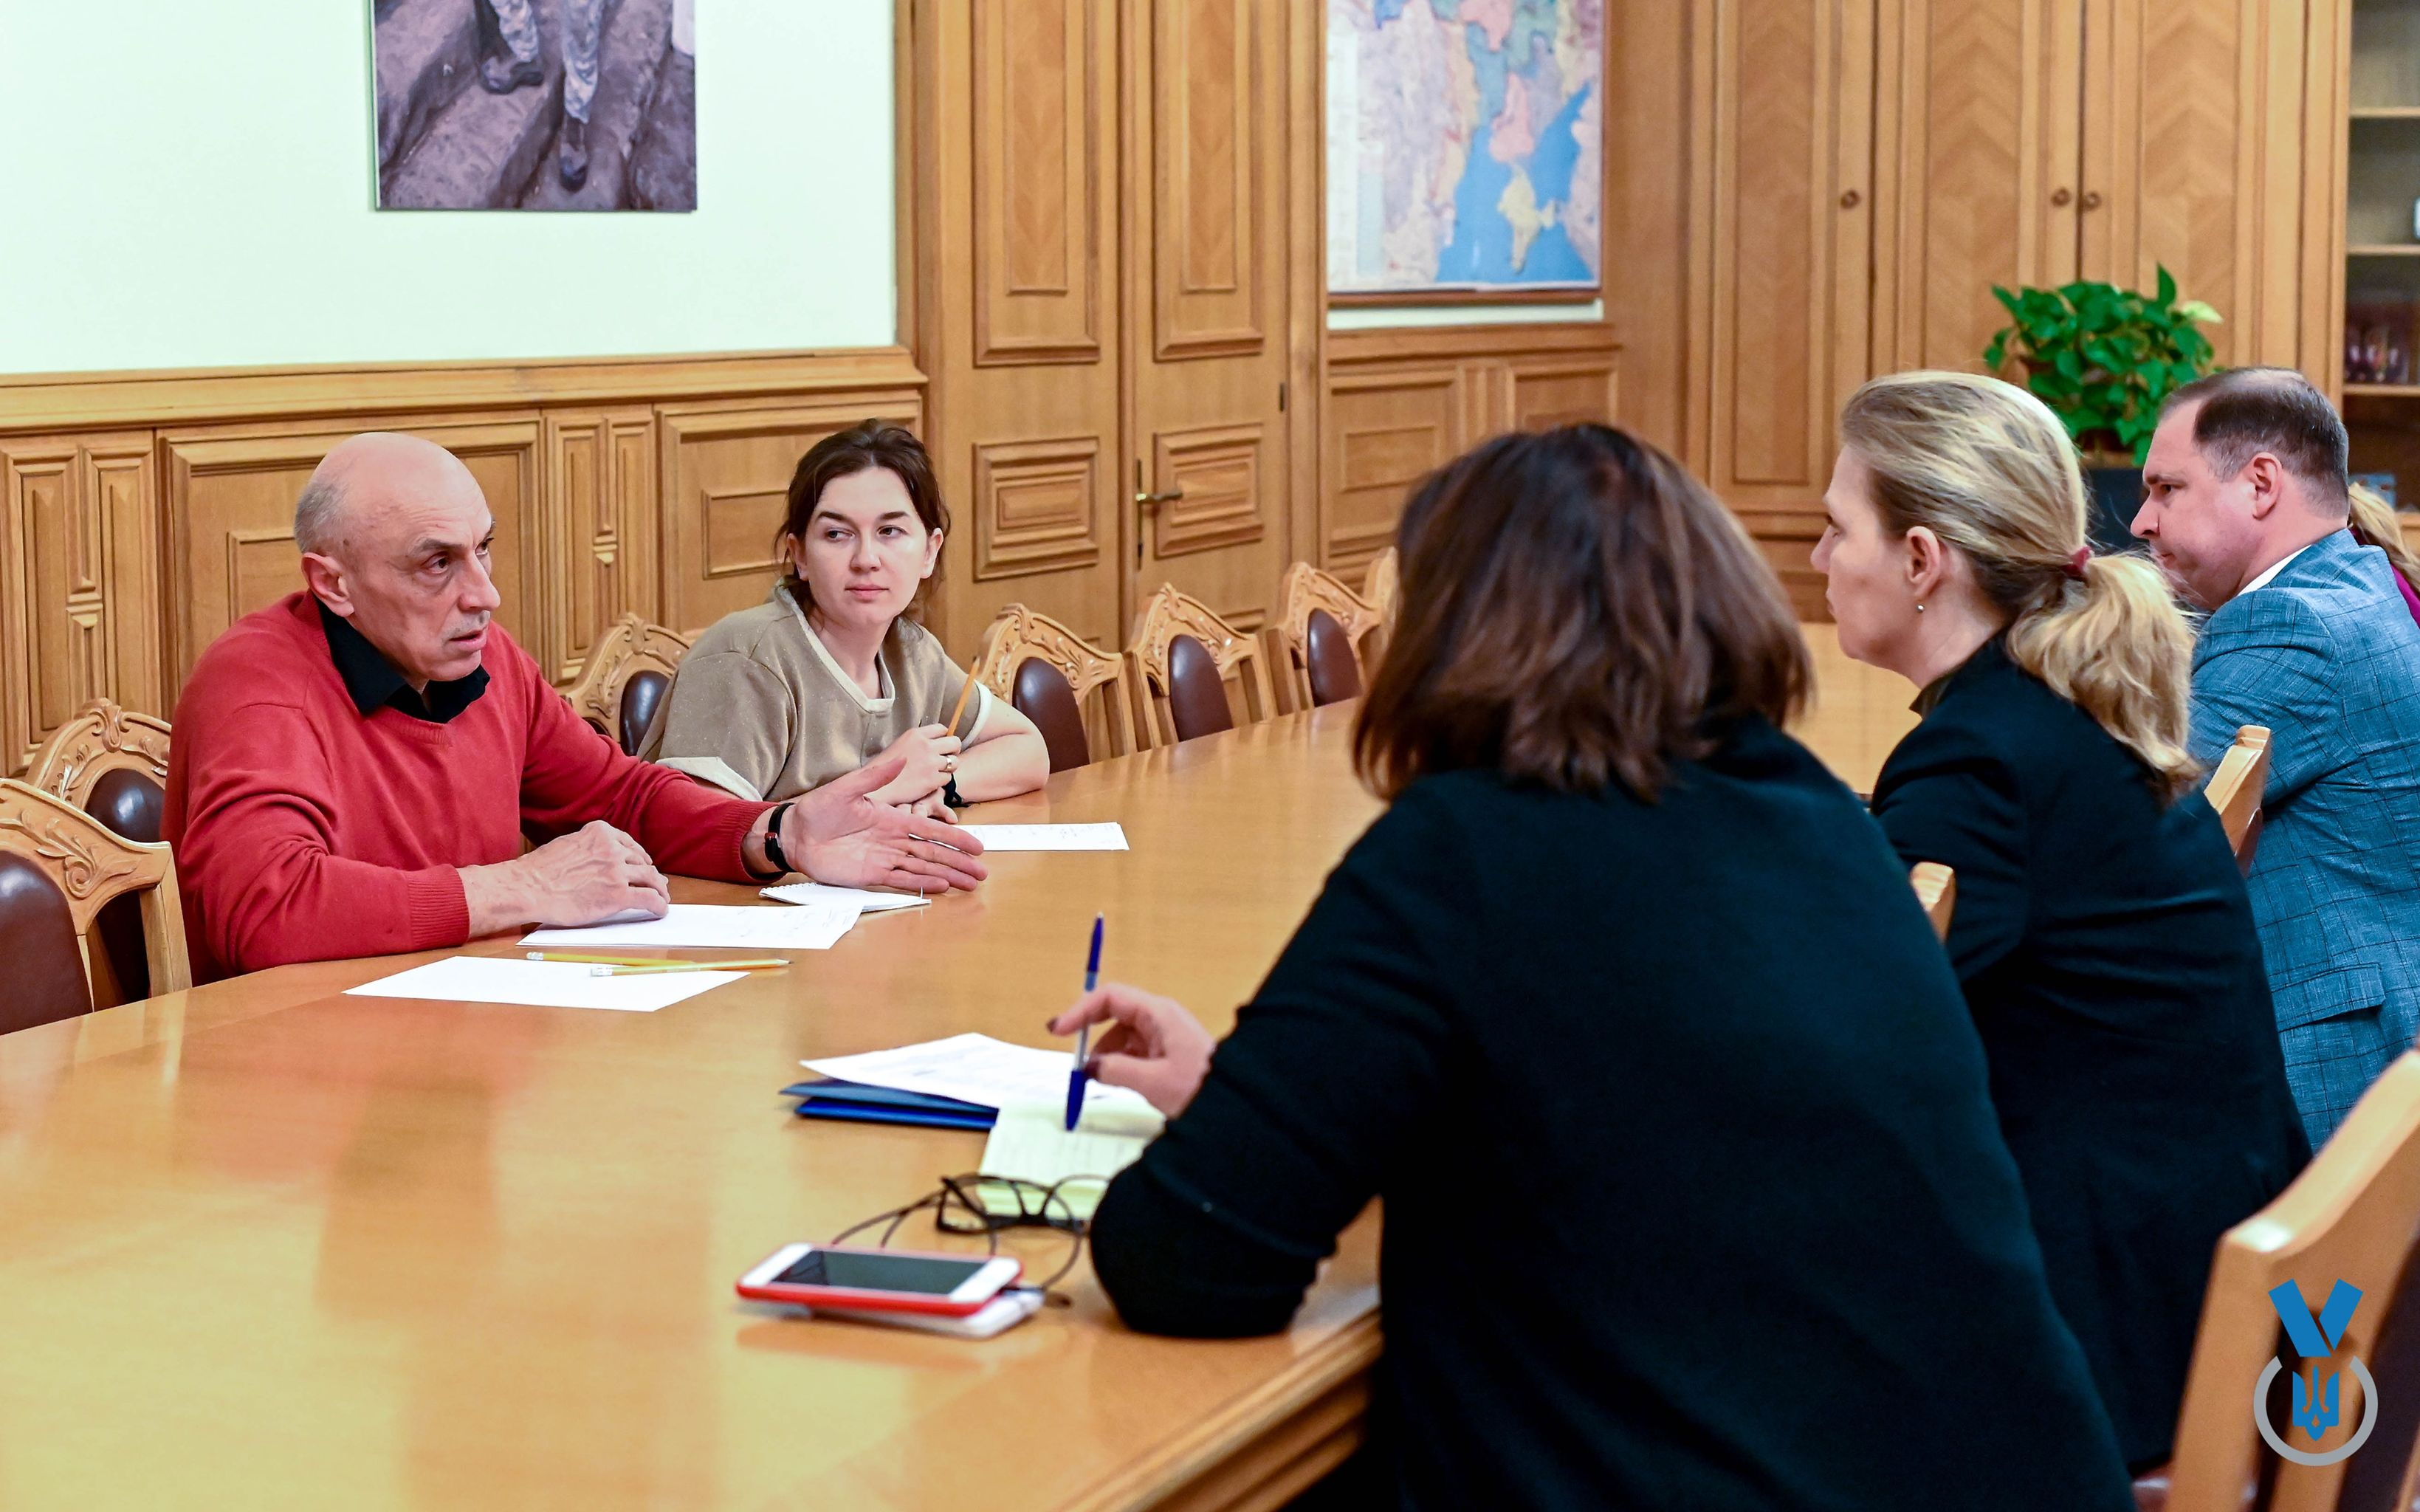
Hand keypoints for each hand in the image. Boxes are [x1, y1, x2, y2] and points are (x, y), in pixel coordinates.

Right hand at [460, 820, 668, 934]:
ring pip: (650, 878)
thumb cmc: (540, 871)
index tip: (644, 864)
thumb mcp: (568, 844)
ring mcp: (616, 871)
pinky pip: (649, 898)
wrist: (528, 888)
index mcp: (600, 833)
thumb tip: (606, 859)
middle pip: (641, 862)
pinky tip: (661, 910)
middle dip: (650, 874)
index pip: (629, 844)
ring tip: (662, 897)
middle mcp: (612, 848)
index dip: (640, 857)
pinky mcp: (618, 894)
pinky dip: (659, 905)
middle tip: (657, 884)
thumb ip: (590, 848)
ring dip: (659, 889)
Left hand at [784, 756, 987, 891]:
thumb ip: (875, 777)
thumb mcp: (847, 788)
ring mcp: (884, 858)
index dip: (955, 837)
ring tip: (970, 883)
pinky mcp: (870, 874)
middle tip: (982, 872)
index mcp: (891, 819)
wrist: (796, 833)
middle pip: (933, 852)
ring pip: (923, 868)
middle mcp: (893, 840)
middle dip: (959, 861)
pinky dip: (921, 884)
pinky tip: (941, 887)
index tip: (976, 844)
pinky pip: (901, 880)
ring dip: (947, 875)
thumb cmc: (819, 809)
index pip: (930, 829)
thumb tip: (902, 758)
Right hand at [866, 724, 960, 805]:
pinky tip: (931, 782)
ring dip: (949, 767)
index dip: (943, 738)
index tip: (940, 745)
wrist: (876, 788)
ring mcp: (931, 763)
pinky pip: (948, 778)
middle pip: (955, 742)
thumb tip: (934, 742)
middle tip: (945, 758)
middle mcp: (926, 746)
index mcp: (915, 734)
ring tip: (937, 772)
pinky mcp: (933, 780)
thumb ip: (918, 741)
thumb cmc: (884, 768)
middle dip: (953, 751)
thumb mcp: (900, 744)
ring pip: (955, 762)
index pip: (942, 729)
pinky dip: (942, 781)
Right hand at [1048, 982, 1216, 1118]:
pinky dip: (1117, 1061)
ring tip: (1092, 1078)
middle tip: (1071, 1058)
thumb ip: (1115, 1070)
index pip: (1110, 997)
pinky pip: (1133, 1049)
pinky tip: (1112, 1079)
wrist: (1234, 1104)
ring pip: (1121, 1034)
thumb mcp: (1152, 1082)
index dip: (1080, 1011)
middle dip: (1089, 1033)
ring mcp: (1164, 1033)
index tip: (1058, 1030)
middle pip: (1113, 1013)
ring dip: (1103, 1053)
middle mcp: (1160, 1017)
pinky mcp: (1166, 1051)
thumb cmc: (1201, 1088)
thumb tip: (1089, 1066)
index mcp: (1159, 1014)